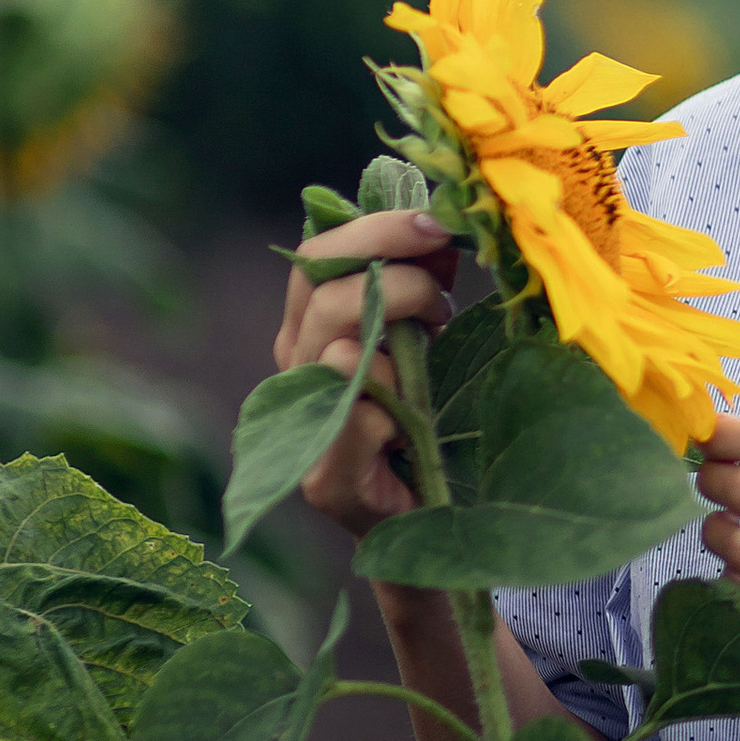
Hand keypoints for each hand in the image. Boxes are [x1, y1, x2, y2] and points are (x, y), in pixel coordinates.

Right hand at [272, 208, 461, 538]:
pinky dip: (396, 405)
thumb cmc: (423, 417)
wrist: (427, 517)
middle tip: (443, 301)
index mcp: (310, 329)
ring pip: (339, 349)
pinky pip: (360, 416)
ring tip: (435, 352)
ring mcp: (304, 425)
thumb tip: (443, 223)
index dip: (373, 229)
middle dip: (399, 278)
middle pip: (324, 292)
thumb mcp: (424, 335)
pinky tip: (413, 418)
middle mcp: (295, 370)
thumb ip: (424, 279)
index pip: (315, 257)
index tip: (434, 224)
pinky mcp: (327, 479)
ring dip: (403, 335)